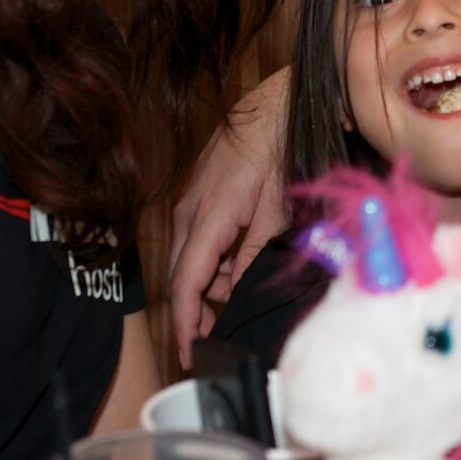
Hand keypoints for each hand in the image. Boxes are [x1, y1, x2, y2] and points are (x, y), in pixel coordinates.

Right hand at [169, 69, 291, 363]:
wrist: (275, 105)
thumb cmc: (279, 150)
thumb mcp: (277, 210)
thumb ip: (254, 254)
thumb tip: (238, 293)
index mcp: (209, 217)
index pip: (186, 283)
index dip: (185, 323)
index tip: (188, 353)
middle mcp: (189, 212)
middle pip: (181, 276)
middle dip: (193, 312)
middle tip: (213, 340)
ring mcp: (190, 202)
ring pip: (187, 259)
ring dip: (206, 286)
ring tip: (234, 303)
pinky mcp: (197, 197)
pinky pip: (195, 241)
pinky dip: (210, 263)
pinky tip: (233, 270)